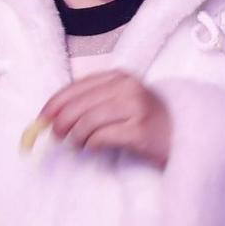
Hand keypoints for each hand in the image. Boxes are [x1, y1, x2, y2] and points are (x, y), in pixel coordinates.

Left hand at [33, 70, 172, 166]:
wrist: (182, 137)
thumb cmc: (145, 121)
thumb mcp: (119, 102)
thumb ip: (90, 103)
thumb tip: (51, 116)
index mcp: (118, 77)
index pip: (76, 87)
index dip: (54, 104)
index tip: (42, 119)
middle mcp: (127, 87)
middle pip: (78, 104)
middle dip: (61, 123)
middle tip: (57, 136)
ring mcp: (135, 107)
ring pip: (87, 121)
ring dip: (76, 136)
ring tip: (77, 144)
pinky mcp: (139, 130)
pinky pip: (101, 137)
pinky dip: (90, 144)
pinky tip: (92, 148)